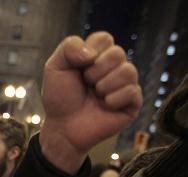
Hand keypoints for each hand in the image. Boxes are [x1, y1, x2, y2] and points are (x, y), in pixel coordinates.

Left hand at [40, 32, 141, 173]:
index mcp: (98, 56)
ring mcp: (125, 85)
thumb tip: (92, 53)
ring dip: (105, 85)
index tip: (78, 67)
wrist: (63, 127)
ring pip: (128, 71)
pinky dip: (114, 99)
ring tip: (95, 95)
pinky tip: (105, 106)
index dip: (90, 52)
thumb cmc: (60, 98)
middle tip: (86, 84)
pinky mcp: (132, 103)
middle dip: (95, 71)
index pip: (104, 38)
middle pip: (117, 53)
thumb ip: (69, 47)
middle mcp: (114, 68)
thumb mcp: (55, 67)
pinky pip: (133, 91)